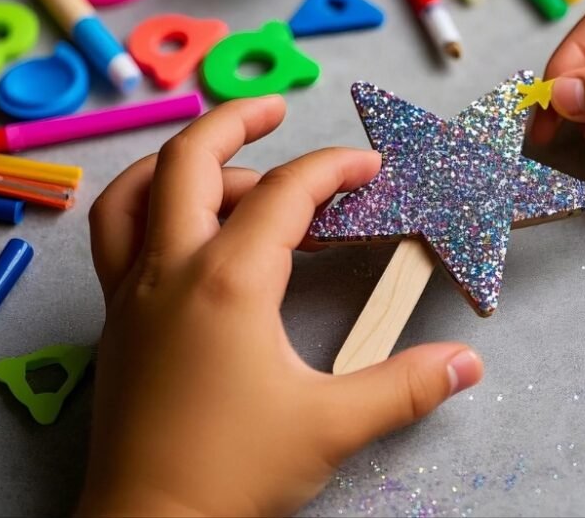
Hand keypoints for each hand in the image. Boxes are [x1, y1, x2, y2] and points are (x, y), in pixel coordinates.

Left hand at [78, 97, 482, 516]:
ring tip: (232, 168)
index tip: (370, 168)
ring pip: (137, 193)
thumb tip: (467, 364)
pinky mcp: (118, 322)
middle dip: (235, 121)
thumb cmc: (232, 474)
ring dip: (182, 163)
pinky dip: (147, 207)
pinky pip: (117, 237)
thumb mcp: (332, 427)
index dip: (335, 169)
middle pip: (189, 161)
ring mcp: (133, 294)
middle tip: (277, 109)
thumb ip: (406, 386)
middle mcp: (171, 271)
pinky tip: (184, 230)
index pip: (287, 194)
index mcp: (228, 282)